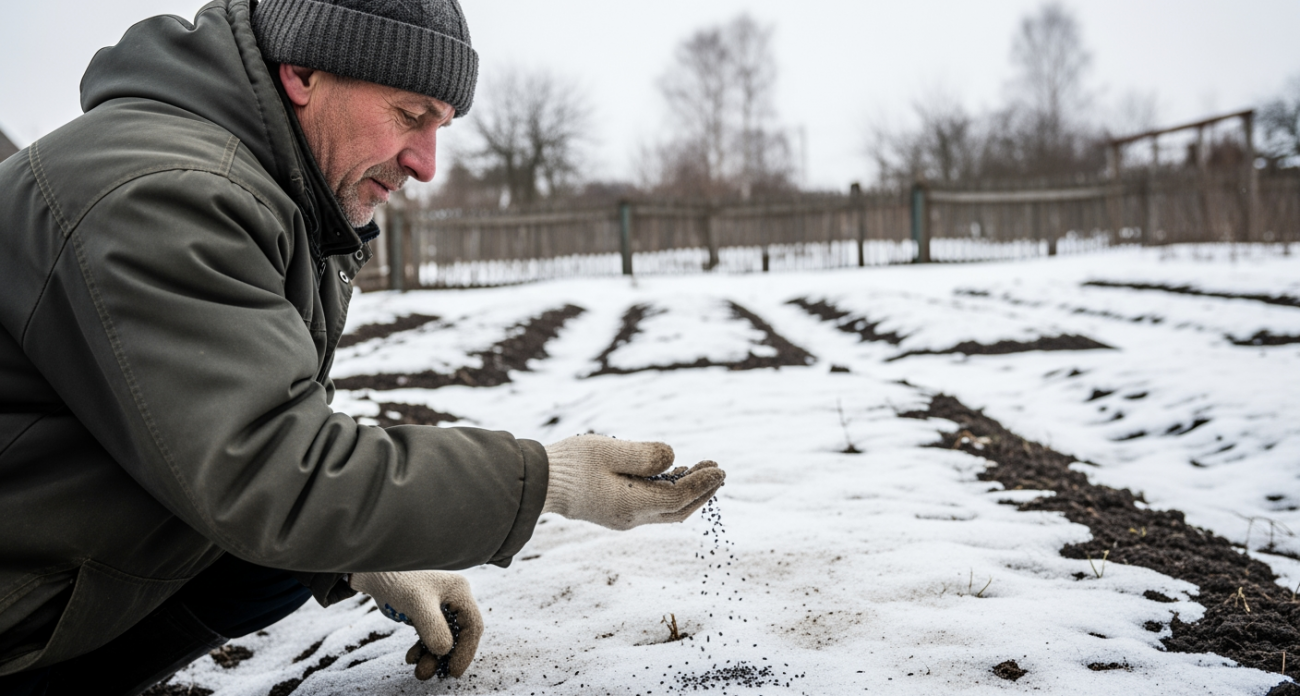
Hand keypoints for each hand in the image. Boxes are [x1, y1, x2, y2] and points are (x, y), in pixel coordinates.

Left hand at [349, 570, 482, 678]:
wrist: (375, 571)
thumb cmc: (398, 581)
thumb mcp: (417, 604)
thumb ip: (433, 628)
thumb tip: (445, 651)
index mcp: (459, 591)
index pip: (472, 625)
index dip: (466, 650)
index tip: (453, 670)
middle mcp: (453, 598)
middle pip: (459, 633)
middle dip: (445, 656)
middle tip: (429, 672)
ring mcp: (440, 605)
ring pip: (444, 636)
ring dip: (432, 655)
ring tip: (419, 670)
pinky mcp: (427, 611)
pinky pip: (431, 634)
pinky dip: (423, 647)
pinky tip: (411, 657)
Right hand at [542, 434, 724, 529]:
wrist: (539, 483)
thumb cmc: (571, 464)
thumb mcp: (610, 450)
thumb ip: (645, 454)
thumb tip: (673, 458)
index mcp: (633, 505)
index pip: (679, 496)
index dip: (702, 483)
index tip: (720, 468)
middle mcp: (631, 518)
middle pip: (679, 510)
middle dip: (702, 491)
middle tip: (719, 471)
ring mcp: (623, 518)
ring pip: (667, 511)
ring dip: (687, 492)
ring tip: (702, 470)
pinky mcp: (615, 513)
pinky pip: (652, 507)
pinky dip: (670, 493)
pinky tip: (672, 476)